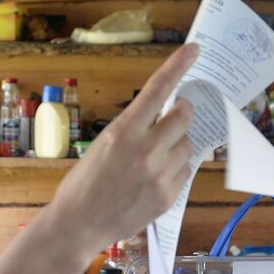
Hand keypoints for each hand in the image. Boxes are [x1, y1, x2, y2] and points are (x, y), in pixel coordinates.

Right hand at [49, 44, 197, 250]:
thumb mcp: (104, 145)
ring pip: (188, 144)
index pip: (158, 89)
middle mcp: (145, 149)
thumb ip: (134, 129)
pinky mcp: (168, 195)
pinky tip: (154, 179)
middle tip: (172, 119)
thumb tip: (164, 117)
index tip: (194, 49)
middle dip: (182, 113)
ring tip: (153, 160)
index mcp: (123, 131)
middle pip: (185, 116)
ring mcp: (160, 174)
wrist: (78, 224)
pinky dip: (176, 169)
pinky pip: (186, 170)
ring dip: (177, 144)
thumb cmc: (85, 183)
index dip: (178, 65)